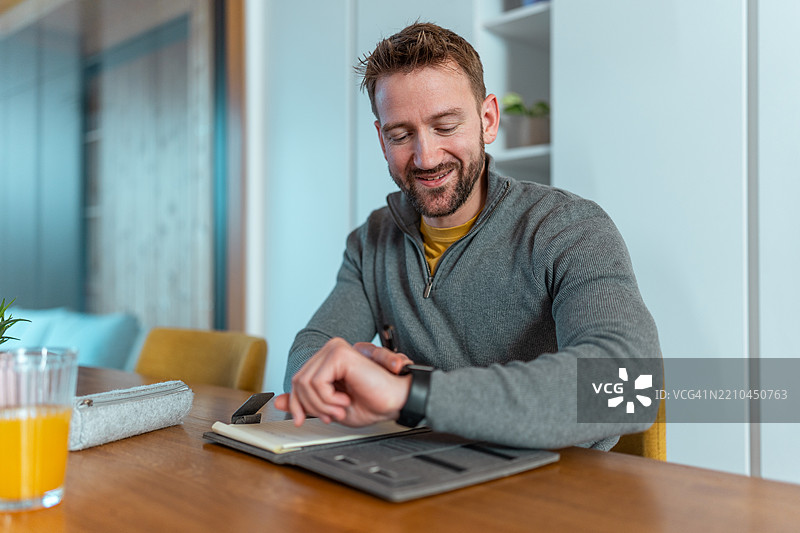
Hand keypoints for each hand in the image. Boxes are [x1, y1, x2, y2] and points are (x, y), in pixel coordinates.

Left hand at [273, 338, 411, 426]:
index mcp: (327, 360)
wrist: (395, 402)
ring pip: (304, 382)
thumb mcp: (329, 406)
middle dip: (309, 406)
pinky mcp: (339, 354)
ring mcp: (334, 349)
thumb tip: (279, 400)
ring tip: (340, 408)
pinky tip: (344, 400)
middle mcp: (330, 350)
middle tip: (331, 415)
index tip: (301, 419)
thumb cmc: (371, 403)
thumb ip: (305, 401)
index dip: (296, 403)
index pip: (297, 380)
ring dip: (320, 404)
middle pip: (297, 381)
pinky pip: (316, 382)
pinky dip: (327, 398)